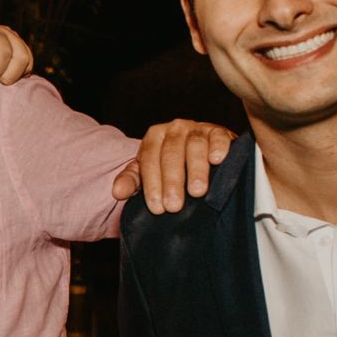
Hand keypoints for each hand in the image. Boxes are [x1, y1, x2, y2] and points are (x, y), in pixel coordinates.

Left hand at [0, 22, 33, 84]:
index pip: (3, 51)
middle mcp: (4, 32)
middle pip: (20, 56)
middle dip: (5, 75)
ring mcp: (14, 40)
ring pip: (27, 61)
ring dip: (12, 76)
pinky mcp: (19, 51)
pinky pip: (29, 65)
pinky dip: (19, 75)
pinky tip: (3, 75)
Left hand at [115, 119, 234, 211]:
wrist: (202, 153)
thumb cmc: (171, 166)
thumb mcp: (149, 172)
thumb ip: (132, 181)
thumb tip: (117, 193)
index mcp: (155, 136)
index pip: (149, 159)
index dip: (152, 184)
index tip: (156, 208)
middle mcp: (175, 128)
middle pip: (171, 153)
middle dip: (172, 181)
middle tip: (174, 206)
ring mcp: (198, 128)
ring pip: (195, 146)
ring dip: (196, 170)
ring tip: (197, 192)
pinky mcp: (219, 132)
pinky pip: (219, 138)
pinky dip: (218, 147)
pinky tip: (217, 161)